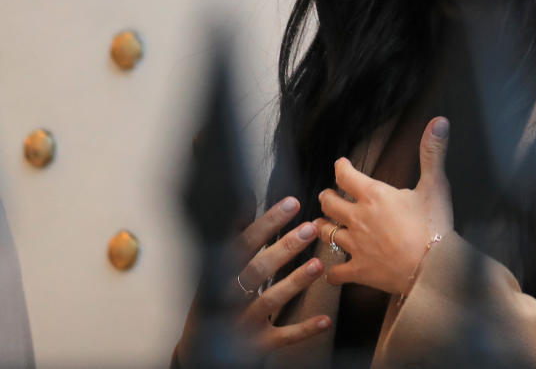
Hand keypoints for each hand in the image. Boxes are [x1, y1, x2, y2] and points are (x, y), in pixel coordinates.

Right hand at [175, 197, 331, 359]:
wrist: (201, 349)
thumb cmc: (216, 296)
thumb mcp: (217, 264)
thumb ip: (234, 231)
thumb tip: (246, 195)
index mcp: (220, 272)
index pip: (244, 243)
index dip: (268, 223)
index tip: (292, 203)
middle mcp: (229, 296)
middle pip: (257, 270)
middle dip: (284, 248)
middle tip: (311, 228)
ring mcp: (243, 321)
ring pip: (270, 301)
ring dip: (294, 283)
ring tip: (318, 264)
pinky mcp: (256, 344)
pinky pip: (282, 336)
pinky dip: (303, 329)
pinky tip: (325, 320)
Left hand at [316, 117, 452, 294]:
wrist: (433, 267)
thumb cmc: (434, 225)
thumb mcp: (436, 185)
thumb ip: (433, 153)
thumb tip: (439, 121)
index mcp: (374, 195)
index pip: (346, 175)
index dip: (341, 167)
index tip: (340, 164)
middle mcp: (358, 218)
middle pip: (329, 203)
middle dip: (327, 197)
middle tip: (328, 195)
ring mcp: (355, 246)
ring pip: (326, 233)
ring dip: (322, 227)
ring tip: (321, 224)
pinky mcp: (358, 270)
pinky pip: (335, 273)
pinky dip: (331, 272)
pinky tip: (331, 271)